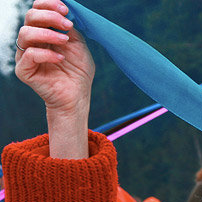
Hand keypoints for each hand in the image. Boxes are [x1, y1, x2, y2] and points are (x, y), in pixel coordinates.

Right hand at [16, 0, 94, 157]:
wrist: (77, 96)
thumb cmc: (78, 72)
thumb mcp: (79, 45)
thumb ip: (71, 29)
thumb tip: (65, 12)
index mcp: (43, 32)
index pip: (37, 11)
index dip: (48, 5)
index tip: (65, 9)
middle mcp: (32, 41)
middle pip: (29, 17)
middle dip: (50, 16)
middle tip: (67, 24)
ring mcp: (26, 55)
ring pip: (25, 33)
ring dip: (47, 33)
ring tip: (65, 40)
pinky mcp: (24, 70)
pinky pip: (29, 55)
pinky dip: (46, 54)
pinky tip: (61, 58)